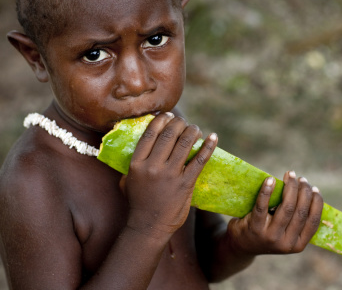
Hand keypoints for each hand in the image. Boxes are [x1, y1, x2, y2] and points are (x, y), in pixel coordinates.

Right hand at [124, 112, 217, 235]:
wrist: (149, 227)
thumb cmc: (138, 202)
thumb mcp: (128, 179)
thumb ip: (133, 162)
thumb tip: (141, 143)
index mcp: (137, 163)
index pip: (150, 133)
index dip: (161, 120)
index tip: (168, 115)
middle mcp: (153, 166)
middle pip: (169, 134)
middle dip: (179, 123)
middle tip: (184, 122)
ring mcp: (170, 175)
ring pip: (185, 143)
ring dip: (193, 131)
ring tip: (196, 129)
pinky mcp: (185, 183)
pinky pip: (199, 160)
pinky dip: (208, 146)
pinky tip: (213, 137)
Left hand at [227, 171, 323, 254]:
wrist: (241, 244)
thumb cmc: (268, 232)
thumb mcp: (286, 233)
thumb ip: (297, 220)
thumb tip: (309, 191)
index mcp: (298, 245)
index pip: (313, 221)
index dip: (316, 203)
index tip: (315, 189)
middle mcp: (286, 243)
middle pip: (300, 211)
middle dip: (304, 191)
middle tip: (301, 179)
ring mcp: (270, 236)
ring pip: (286, 207)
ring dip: (290, 187)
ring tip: (290, 175)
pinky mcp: (254, 228)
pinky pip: (263, 206)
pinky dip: (267, 190)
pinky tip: (270, 180)